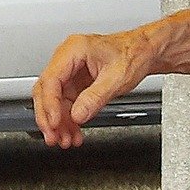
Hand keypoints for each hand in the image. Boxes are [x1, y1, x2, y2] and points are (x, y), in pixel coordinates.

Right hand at [34, 29, 155, 147]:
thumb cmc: (133, 54)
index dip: (50, 104)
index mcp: (73, 50)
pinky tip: (73, 132)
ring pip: (54, 101)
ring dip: (58, 122)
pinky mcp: (75, 83)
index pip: (51, 79)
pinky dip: (68, 119)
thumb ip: (95, 98)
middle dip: (48, 117)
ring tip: (65, 140)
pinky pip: (66, 104)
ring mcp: (70, 72)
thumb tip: (77, 115)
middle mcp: (67, 59)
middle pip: (46, 91)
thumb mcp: (116, 78)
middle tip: (53, 136)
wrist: (144, 52)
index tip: (54, 122)